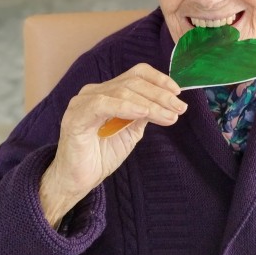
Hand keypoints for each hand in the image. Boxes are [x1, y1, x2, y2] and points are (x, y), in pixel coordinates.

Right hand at [39, 63, 186, 225]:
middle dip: (160, 95)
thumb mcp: (131, 131)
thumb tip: (168, 103)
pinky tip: (143, 113)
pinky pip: (102, 104)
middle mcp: (94, 92)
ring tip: (168, 115)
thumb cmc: (102, 154)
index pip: (136, 75)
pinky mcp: (76, 117)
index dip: (159, 80)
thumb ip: (145, 114)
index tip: (178, 92)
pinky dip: (126, 106)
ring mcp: (83, 102)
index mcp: (108, 92)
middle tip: (179, 108)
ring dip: (150, 103)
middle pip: (132, 82)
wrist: (79, 180)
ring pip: (122, 91)